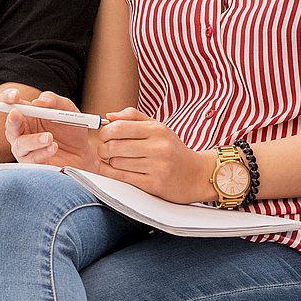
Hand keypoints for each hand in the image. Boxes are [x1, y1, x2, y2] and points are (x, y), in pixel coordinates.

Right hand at [3, 90, 102, 171]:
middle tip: (17, 114)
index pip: (9, 104)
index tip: (15, 96)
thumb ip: (53, 100)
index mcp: (26, 114)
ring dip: (33, 140)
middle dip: (12, 120)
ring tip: (49, 138)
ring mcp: (25, 149)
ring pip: (20, 145)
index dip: (7, 98)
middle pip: (9, 126)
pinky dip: (42, 153)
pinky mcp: (31, 164)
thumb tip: (39, 101)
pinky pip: (31, 159)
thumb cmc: (70, 128)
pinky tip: (54, 147)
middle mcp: (21, 131)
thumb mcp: (66, 108)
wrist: (82, 152)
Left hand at [92, 107, 213, 203]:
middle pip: (113, 146)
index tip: (104, 136)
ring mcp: (157, 167)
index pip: (119, 127)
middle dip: (103, 149)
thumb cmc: (173, 150)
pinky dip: (112, 174)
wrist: (196, 174)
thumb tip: (108, 116)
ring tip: (116, 160)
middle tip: (105, 150)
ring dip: (110, 163)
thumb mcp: (158, 127)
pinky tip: (114, 170)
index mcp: (157, 130)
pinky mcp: (154, 184)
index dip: (104, 132)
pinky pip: (122, 178)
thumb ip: (133, 117)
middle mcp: (158, 147)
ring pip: (116, 163)